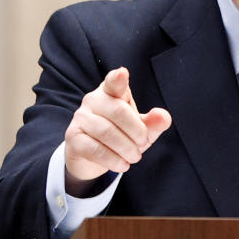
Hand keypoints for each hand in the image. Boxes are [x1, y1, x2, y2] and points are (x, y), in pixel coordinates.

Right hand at [64, 67, 171, 193]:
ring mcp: (81, 118)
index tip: (122, 73)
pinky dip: (113, 159)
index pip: (114, 82)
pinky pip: (94, 149)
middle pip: (118, 111)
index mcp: (112, 92)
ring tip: (135, 157)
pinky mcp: (73, 137)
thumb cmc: (120, 135)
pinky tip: (123, 165)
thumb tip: (164, 117)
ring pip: (106, 132)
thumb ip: (153, 123)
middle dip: (136, 131)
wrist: (92, 156)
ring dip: (126, 148)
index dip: (118, 78)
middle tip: (143, 143)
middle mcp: (93, 100)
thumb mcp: (140, 129)